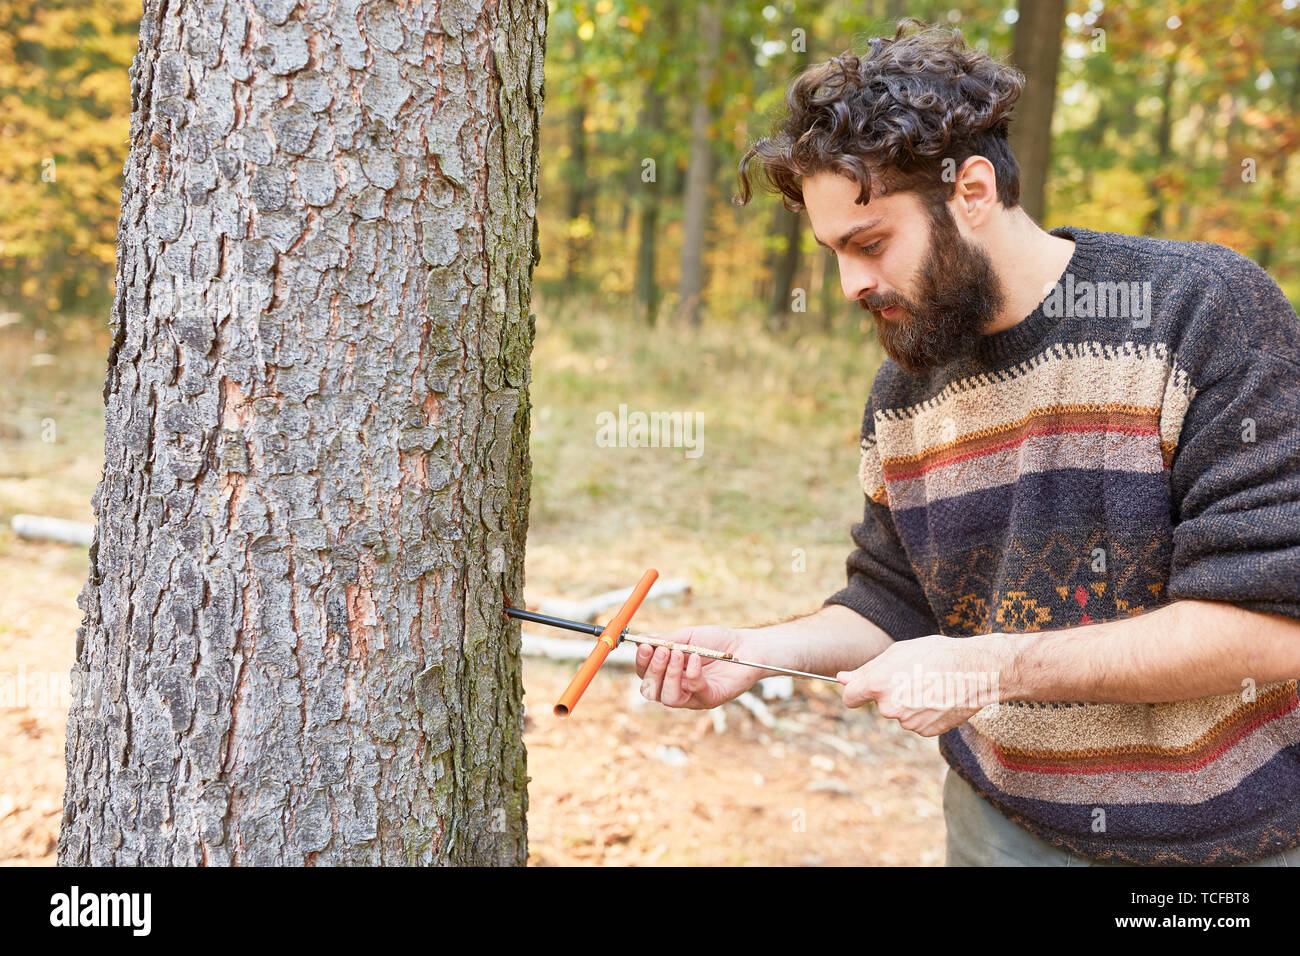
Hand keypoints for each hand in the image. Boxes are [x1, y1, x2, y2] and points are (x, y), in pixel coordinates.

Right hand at [634, 625, 765, 708]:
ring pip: (668, 698)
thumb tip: (641, 639)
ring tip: (678, 654)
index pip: (645, 674)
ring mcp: (693, 696)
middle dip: (653, 670)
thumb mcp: (688, 636)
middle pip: (651, 690)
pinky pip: (695, 692)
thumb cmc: (716, 641)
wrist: (746, 646)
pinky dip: (693, 674)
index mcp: (668, 672)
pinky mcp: (711, 699)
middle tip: (663, 651)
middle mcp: (677, 687)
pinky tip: (697, 658)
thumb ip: (667, 640)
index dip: (641, 662)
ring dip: (669, 675)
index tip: (645, 646)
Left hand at [836, 633, 1005, 736]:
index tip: (862, 689)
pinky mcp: (926, 732)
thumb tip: (842, 678)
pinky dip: (924, 713)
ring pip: (900, 714)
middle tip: (913, 676)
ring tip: (930, 685)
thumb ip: (867, 669)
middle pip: (880, 705)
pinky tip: (938, 698)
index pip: (850, 698)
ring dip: (909, 704)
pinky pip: (916, 722)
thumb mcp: (898, 652)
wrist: (975, 671)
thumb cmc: (936, 655)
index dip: (856, 692)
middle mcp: (890, 708)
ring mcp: (908, 723)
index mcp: (878, 685)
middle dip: (890, 694)